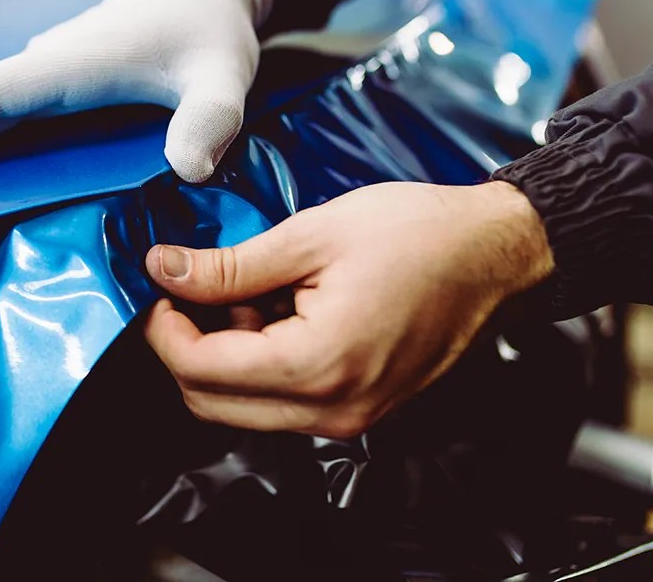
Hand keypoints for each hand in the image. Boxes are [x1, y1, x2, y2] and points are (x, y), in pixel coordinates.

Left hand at [144, 181, 553, 437]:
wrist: (493, 253)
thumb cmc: (417, 235)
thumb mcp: (310, 236)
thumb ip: (230, 265)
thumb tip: (164, 269)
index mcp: (317, 365)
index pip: (200, 371)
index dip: (163, 329)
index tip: (159, 286)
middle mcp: (332, 410)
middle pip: (212, 402)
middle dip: (188, 345)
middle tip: (197, 286)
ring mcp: (349, 417)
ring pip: (244, 406)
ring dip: (227, 354)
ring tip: (255, 290)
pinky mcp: (359, 409)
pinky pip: (283, 402)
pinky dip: (262, 362)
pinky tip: (281, 310)